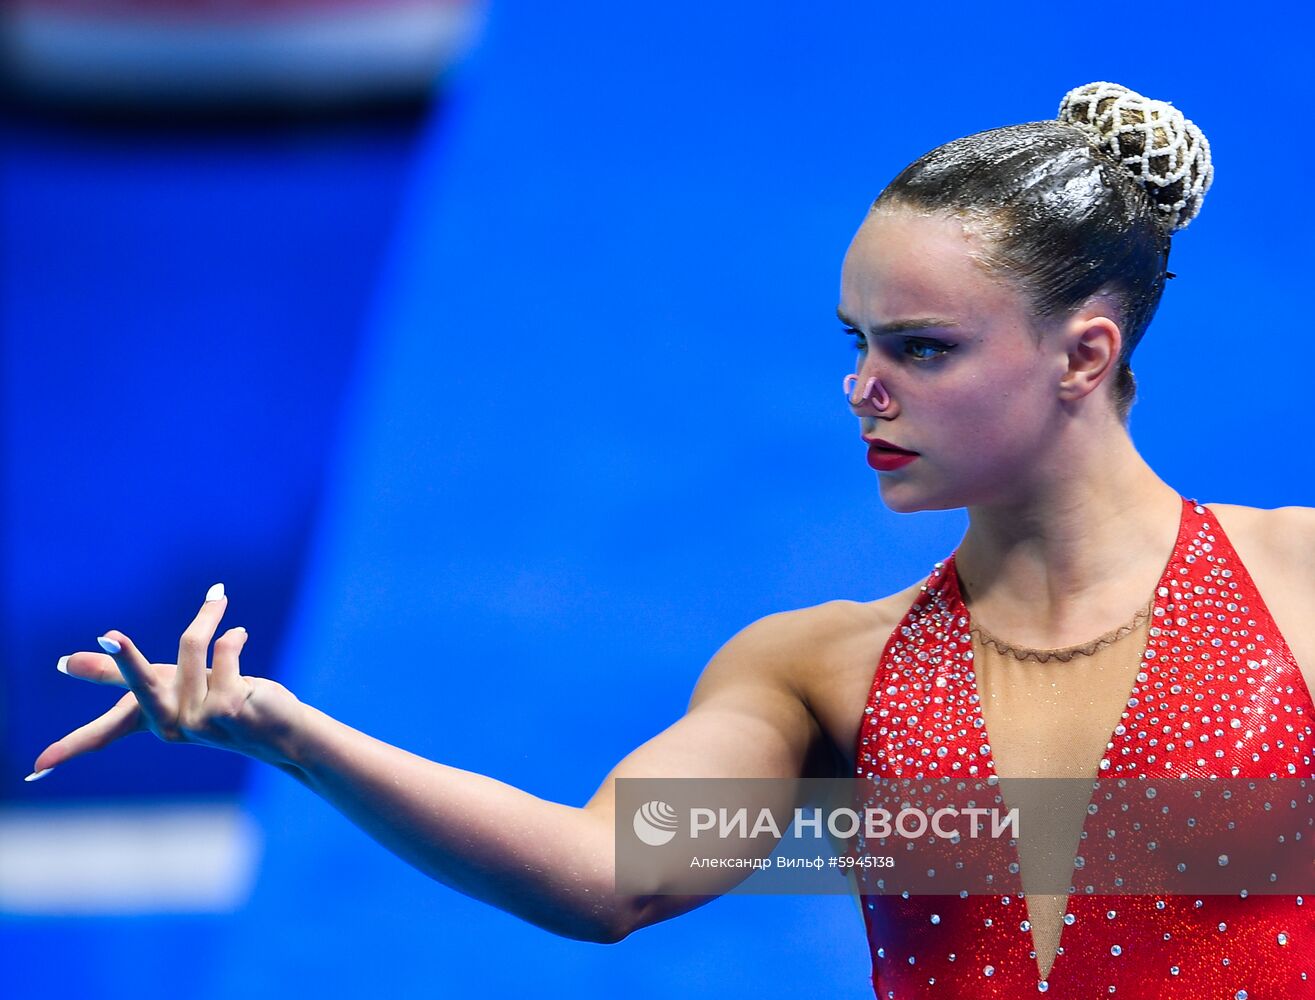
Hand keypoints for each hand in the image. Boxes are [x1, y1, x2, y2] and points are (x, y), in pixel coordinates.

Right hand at [28, 584, 304, 780]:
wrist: (282, 728)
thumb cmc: (224, 701)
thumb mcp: (172, 684)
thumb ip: (121, 673)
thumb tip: (65, 662)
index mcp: (155, 722)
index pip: (102, 736)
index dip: (69, 748)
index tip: (38, 768)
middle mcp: (173, 726)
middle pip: (140, 685)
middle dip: (124, 659)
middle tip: (108, 636)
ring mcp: (201, 720)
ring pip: (191, 647)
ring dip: (207, 616)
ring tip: (218, 602)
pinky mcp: (229, 707)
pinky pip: (223, 650)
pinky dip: (232, 636)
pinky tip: (240, 635)